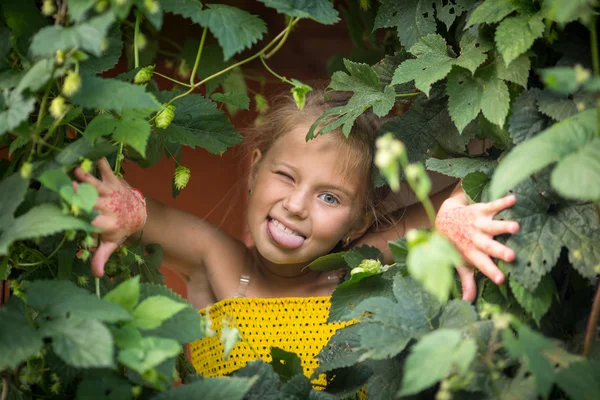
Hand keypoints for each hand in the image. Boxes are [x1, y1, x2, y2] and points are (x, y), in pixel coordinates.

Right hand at [73, 158, 145, 276]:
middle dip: (81, 195)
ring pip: (98, 184)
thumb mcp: (111, 243)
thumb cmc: (118, 228)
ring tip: (78, 172)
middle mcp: (108, 207)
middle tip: (68, 188)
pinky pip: (107, 169)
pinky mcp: (113, 179)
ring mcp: (111, 192)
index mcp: (106, 223)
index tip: (70, 213)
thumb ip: (101, 257)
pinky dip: (101, 162)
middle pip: (93, 201)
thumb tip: (97, 276)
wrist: (140, 212)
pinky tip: (94, 154)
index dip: (83, 218)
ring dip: (88, 178)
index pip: (93, 221)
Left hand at [436, 194, 518, 301]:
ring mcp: (478, 223)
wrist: (444, 220)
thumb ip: (467, 282)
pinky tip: (514, 198)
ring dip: (503, 226)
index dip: (491, 272)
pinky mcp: (481, 210)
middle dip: (499, 251)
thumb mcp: (461, 263)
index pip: (482, 264)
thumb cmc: (457, 245)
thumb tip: (468, 303)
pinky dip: (503, 202)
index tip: (501, 280)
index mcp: (472, 252)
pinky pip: (493, 205)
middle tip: (512, 256)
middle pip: (488, 246)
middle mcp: (475, 238)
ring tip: (516, 227)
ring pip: (492, 225)